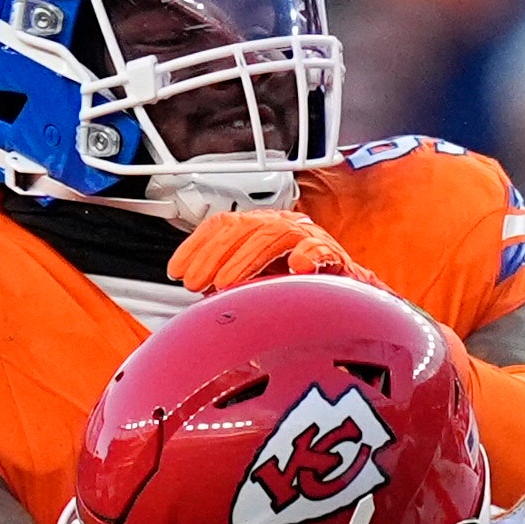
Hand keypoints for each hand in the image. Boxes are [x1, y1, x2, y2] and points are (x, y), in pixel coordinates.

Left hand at [167, 210, 388, 294]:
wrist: (348, 299)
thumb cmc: (299, 291)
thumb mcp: (256, 286)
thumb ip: (230, 285)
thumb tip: (198, 296)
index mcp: (260, 230)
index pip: (224, 225)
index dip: (196, 245)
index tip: (176, 270)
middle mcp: (281, 226)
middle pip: (242, 227)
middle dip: (213, 255)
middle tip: (195, 282)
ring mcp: (307, 237)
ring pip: (272, 236)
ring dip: (245, 260)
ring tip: (225, 284)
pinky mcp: (333, 255)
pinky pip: (320, 249)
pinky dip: (309, 255)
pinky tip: (297, 267)